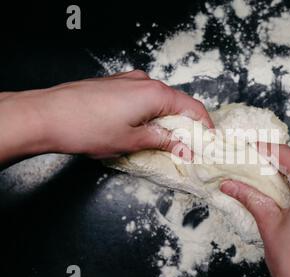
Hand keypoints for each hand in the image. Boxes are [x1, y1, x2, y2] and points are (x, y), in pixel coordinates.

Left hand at [0, 70, 212, 164]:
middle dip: (185, 125)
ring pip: (158, 101)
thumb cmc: (87, 128)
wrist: (47, 116)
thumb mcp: (132, 141)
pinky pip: (142, 98)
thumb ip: (163, 142)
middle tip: (187, 147)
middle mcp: (144, 82)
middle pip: (176, 103)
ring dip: (166, 120)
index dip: (204, 126)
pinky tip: (143, 129)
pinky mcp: (115, 85)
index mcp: (155, 94)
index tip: (208, 141)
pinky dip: (149, 113)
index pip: (192, 107)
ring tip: (164, 142)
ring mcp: (128, 81)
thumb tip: (184, 147)